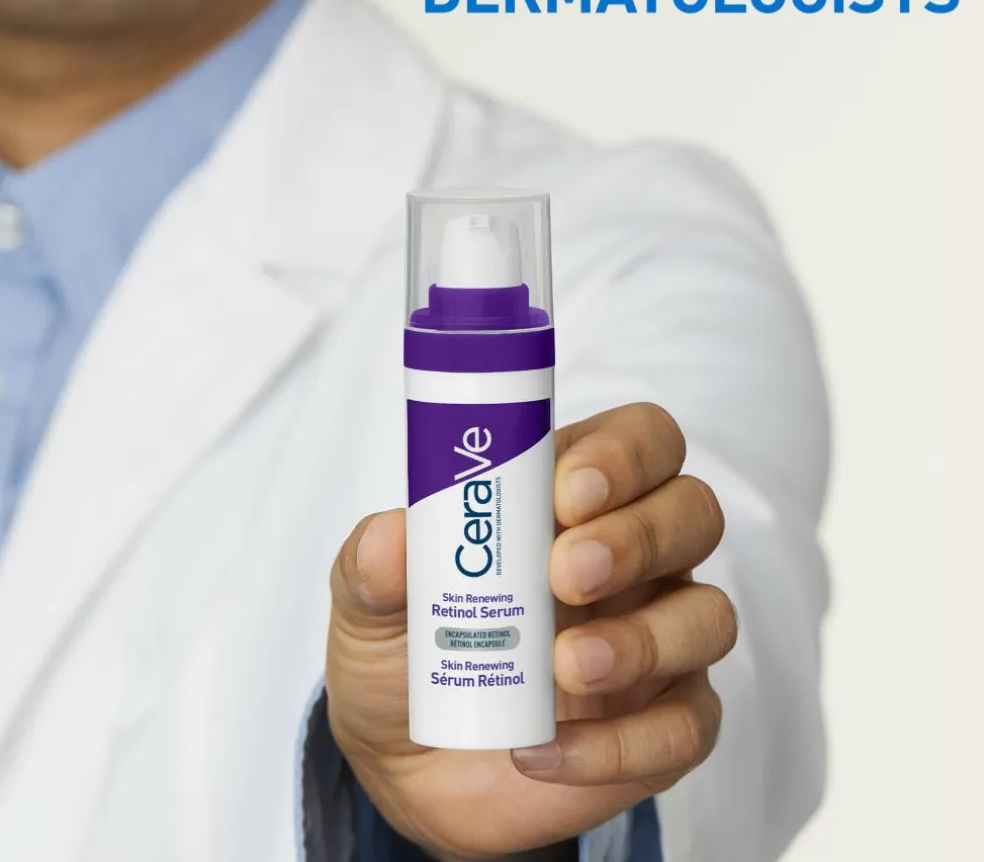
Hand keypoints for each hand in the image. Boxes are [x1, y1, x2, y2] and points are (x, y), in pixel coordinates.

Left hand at [325, 403, 736, 859]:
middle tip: (565, 574)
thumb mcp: (369, 605)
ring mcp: (656, 638)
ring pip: (709, 615)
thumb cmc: (406, 653)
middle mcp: (632, 558)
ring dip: (642, 639)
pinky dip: (623, 744)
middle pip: (692, 512)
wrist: (408, 768)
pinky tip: (548, 752)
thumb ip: (374, 565)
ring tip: (563, 666)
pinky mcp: (661, 724)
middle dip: (636, 536)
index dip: (621, 453)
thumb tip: (391, 540)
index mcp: (572, 502)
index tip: (564, 492)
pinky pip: (687, 726)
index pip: (640, 440)